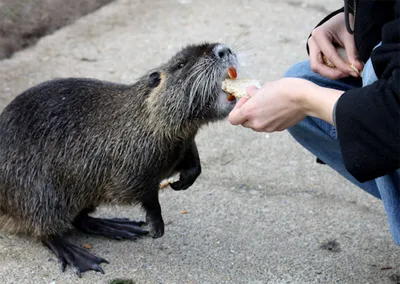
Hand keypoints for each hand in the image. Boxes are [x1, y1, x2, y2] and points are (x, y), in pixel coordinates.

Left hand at [228, 78, 342, 131]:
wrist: (305, 99)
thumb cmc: (285, 89)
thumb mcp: (265, 86)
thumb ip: (254, 93)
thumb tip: (250, 92)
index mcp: (250, 112)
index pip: (233, 119)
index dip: (237, 108)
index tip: (246, 99)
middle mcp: (257, 123)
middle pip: (244, 122)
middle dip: (247, 112)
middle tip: (257, 100)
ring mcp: (268, 128)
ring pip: (256, 125)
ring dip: (257, 116)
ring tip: (268, 103)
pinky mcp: (278, 129)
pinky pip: (267, 125)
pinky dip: (268, 119)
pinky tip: (277, 108)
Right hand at [308, 12, 363, 78]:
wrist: (340, 19)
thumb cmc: (345, 24)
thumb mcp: (350, 36)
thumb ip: (352, 52)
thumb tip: (357, 68)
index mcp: (319, 35)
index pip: (330, 55)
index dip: (342, 66)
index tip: (354, 72)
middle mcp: (312, 43)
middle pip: (317, 66)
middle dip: (332, 74)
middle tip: (347, 74)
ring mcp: (312, 49)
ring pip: (317, 68)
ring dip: (331, 74)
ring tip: (346, 73)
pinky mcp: (315, 54)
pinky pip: (320, 67)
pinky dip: (330, 71)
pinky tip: (341, 71)